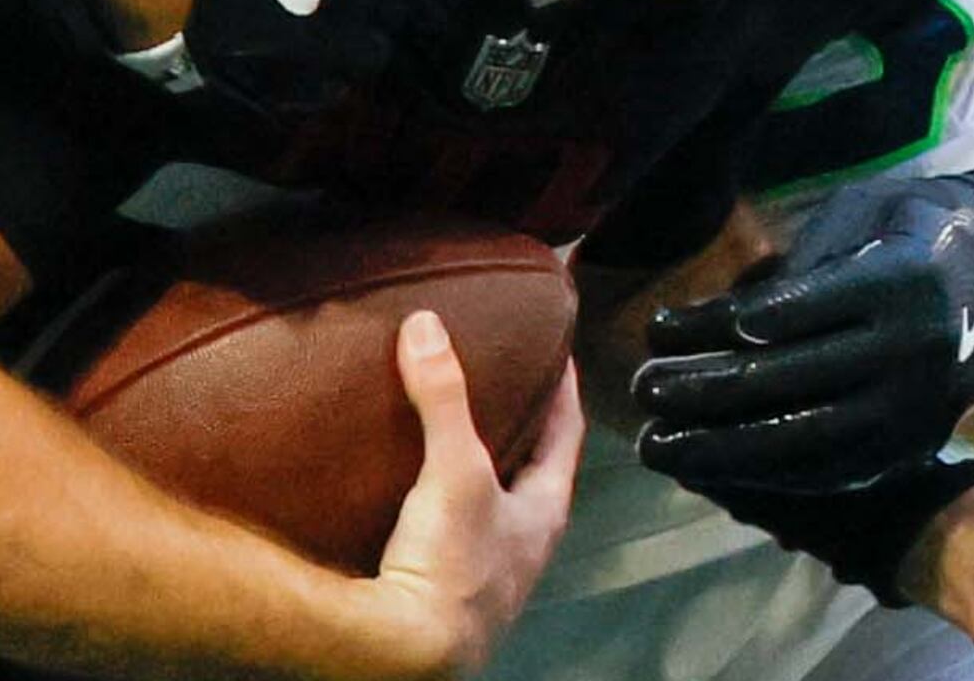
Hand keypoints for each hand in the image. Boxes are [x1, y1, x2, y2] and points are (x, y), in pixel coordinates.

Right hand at [365, 311, 584, 680]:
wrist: (406, 652)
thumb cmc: (452, 568)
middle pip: (531, 465)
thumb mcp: (455, 470)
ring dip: (475, 459)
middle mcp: (524, 542)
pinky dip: (436, 491)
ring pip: (490, 497)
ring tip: (450, 417)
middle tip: (498, 374)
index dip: (563, 386)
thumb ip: (442, 397)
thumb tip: (427, 325)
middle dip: (517, 421)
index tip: (555, 348)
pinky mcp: (444, 581)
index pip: (568, 431)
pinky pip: (448, 521)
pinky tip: (409, 479)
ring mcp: (486, 566)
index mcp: (545, 511)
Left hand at [636, 153, 973, 494]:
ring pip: (805, 440)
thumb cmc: (920, 225)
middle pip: (789, 381)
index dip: (718, 325)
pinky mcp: (915, 444)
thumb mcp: (867, 210)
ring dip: (723, 448)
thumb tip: (734, 317)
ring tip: (659, 446)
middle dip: (705, 390)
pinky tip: (714, 467)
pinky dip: (768, 474)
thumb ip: (806, 258)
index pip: (792, 313)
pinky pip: (833, 468)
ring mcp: (917, 407)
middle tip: (642, 390)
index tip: (661, 328)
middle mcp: (913, 351)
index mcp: (900, 281)